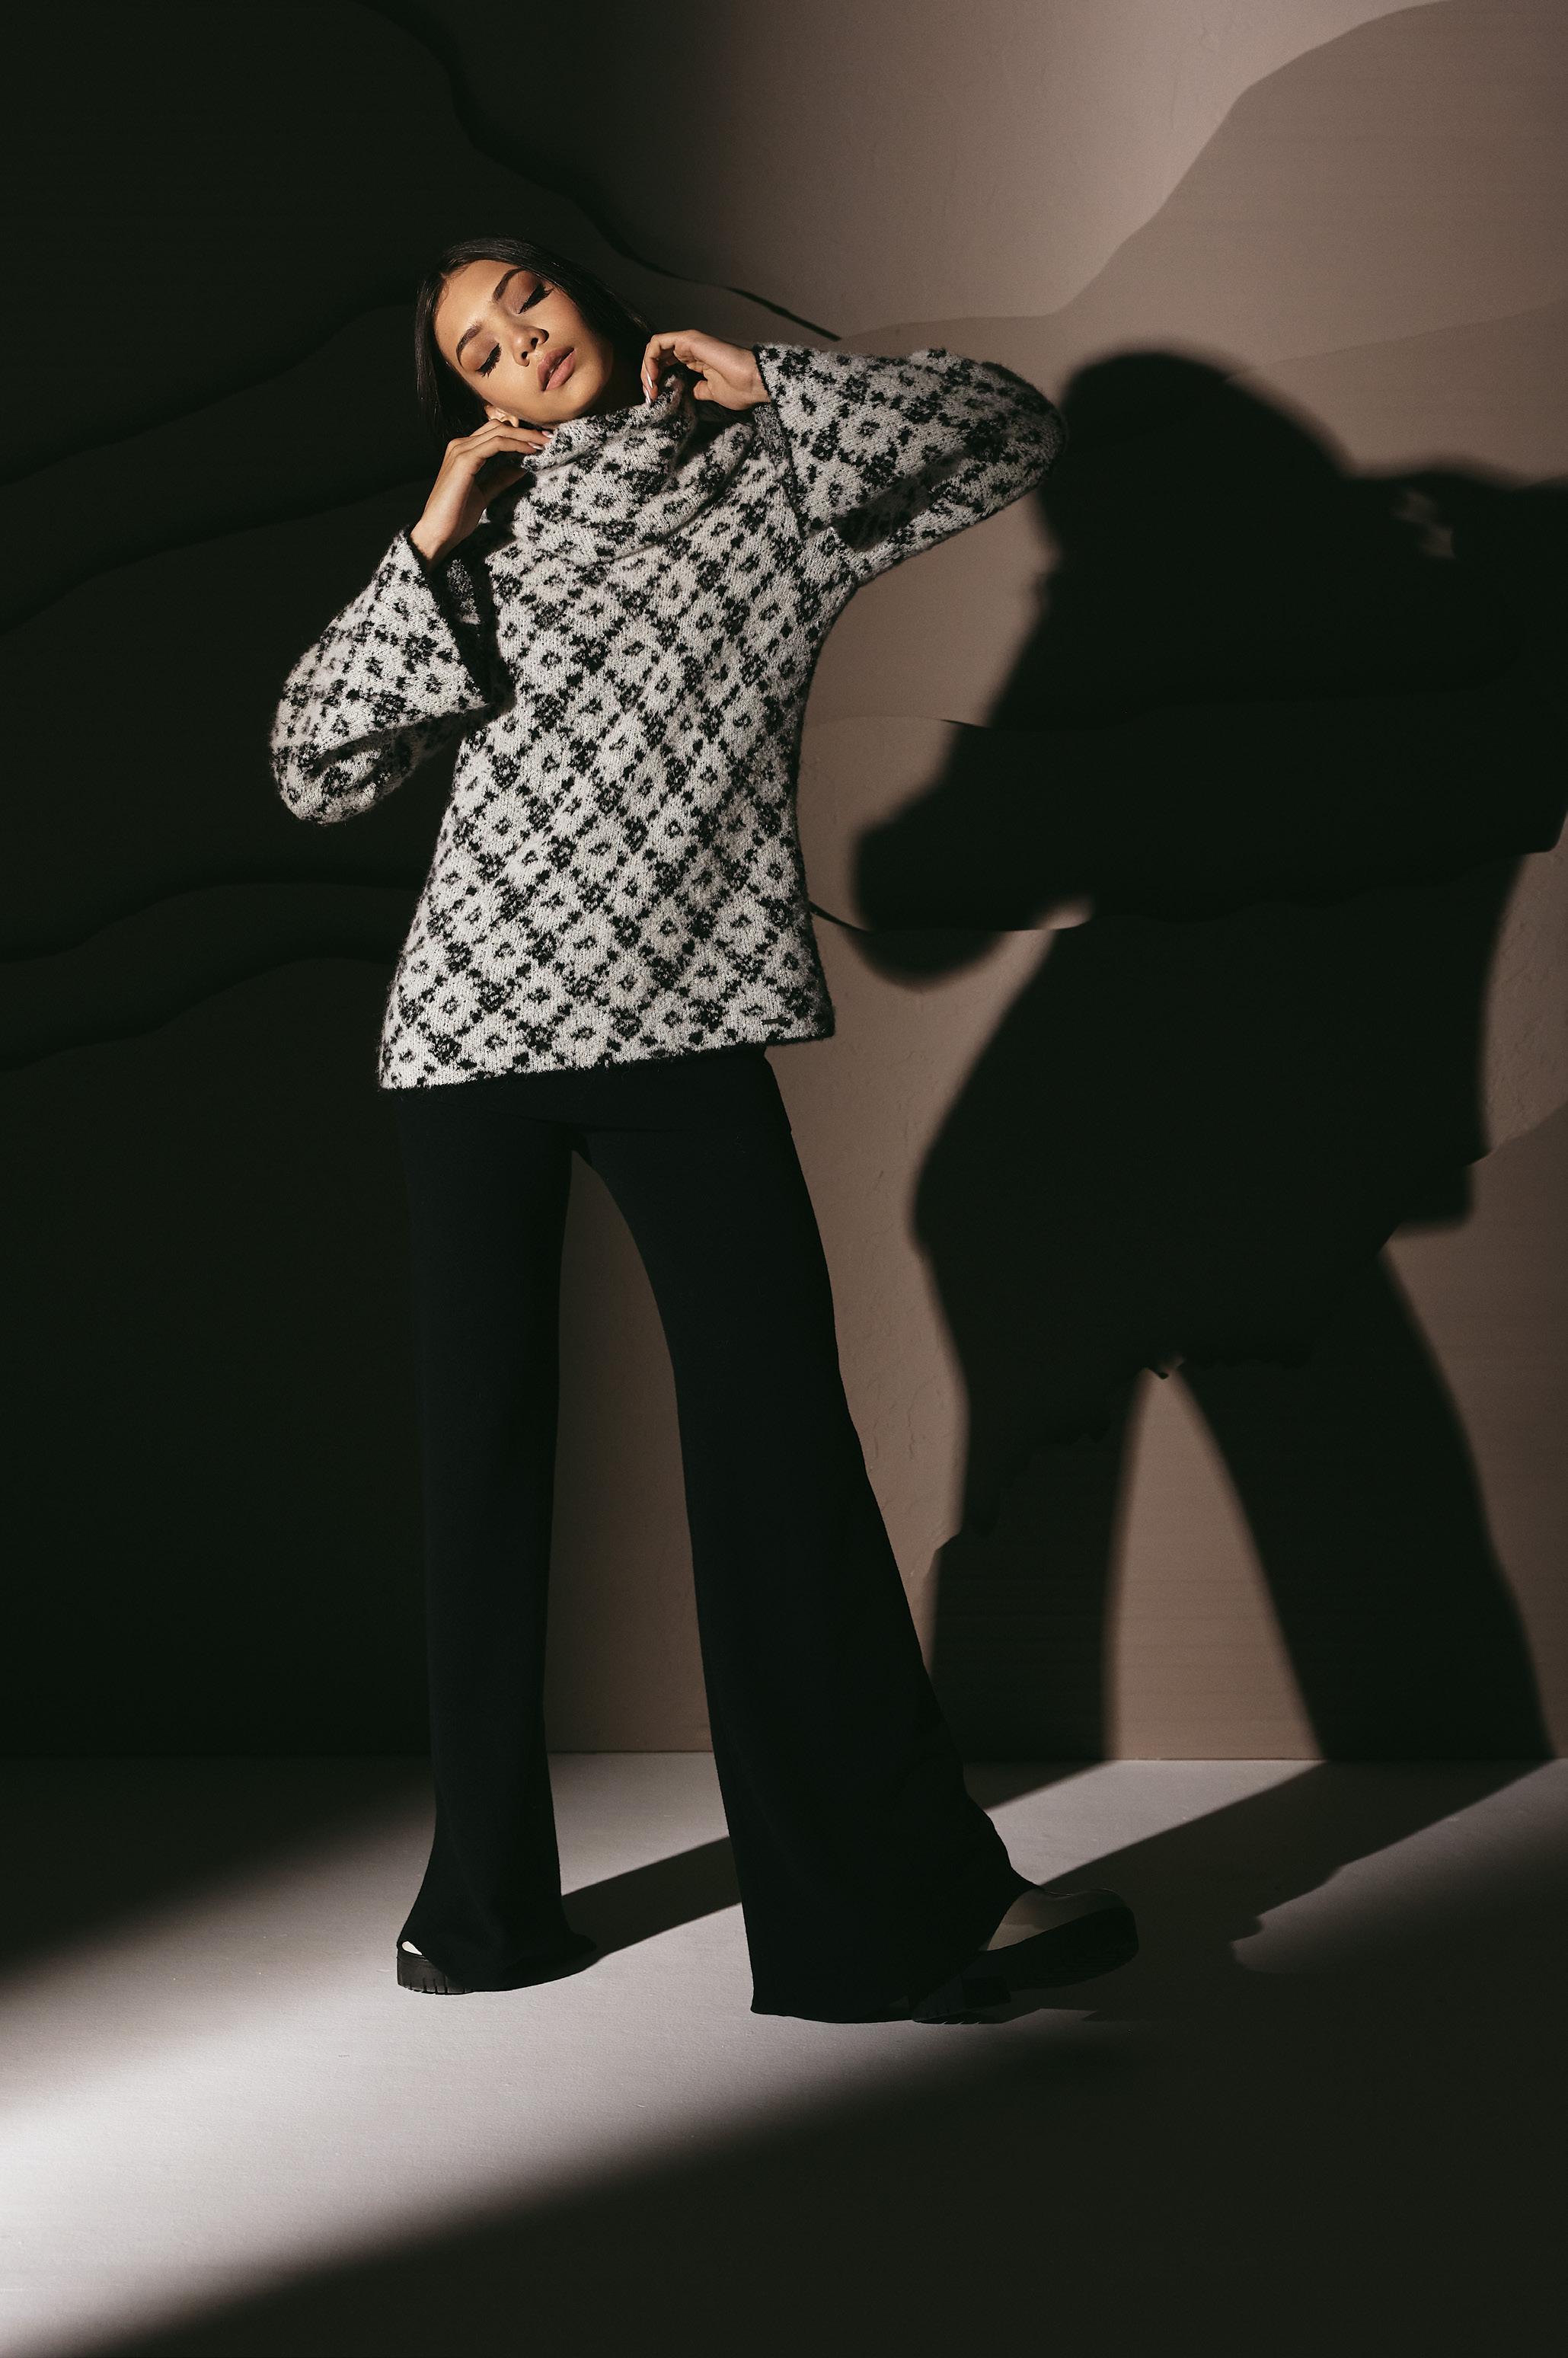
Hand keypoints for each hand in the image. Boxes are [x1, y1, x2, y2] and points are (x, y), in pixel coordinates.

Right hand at [409, 414, 555, 562]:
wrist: (438, 533)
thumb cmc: (456, 518)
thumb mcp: (484, 494)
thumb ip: (499, 479)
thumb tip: (520, 468)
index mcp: (463, 452)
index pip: (494, 433)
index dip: (519, 435)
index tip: (540, 443)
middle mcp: (460, 445)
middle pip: (498, 427)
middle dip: (525, 431)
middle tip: (548, 439)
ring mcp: (460, 451)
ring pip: (499, 432)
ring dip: (524, 436)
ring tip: (544, 443)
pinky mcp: (464, 461)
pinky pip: (495, 444)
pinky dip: (515, 445)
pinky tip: (530, 452)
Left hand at [640, 329, 770, 410]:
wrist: (752, 382)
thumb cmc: (740, 388)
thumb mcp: (712, 393)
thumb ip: (698, 390)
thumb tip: (690, 392)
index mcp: (695, 359)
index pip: (666, 364)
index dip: (656, 381)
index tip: (655, 399)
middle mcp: (690, 348)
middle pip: (657, 356)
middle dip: (648, 376)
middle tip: (649, 396)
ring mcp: (688, 342)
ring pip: (655, 348)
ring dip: (646, 368)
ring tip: (649, 388)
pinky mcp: (688, 339)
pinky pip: (658, 343)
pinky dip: (650, 359)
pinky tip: (653, 377)